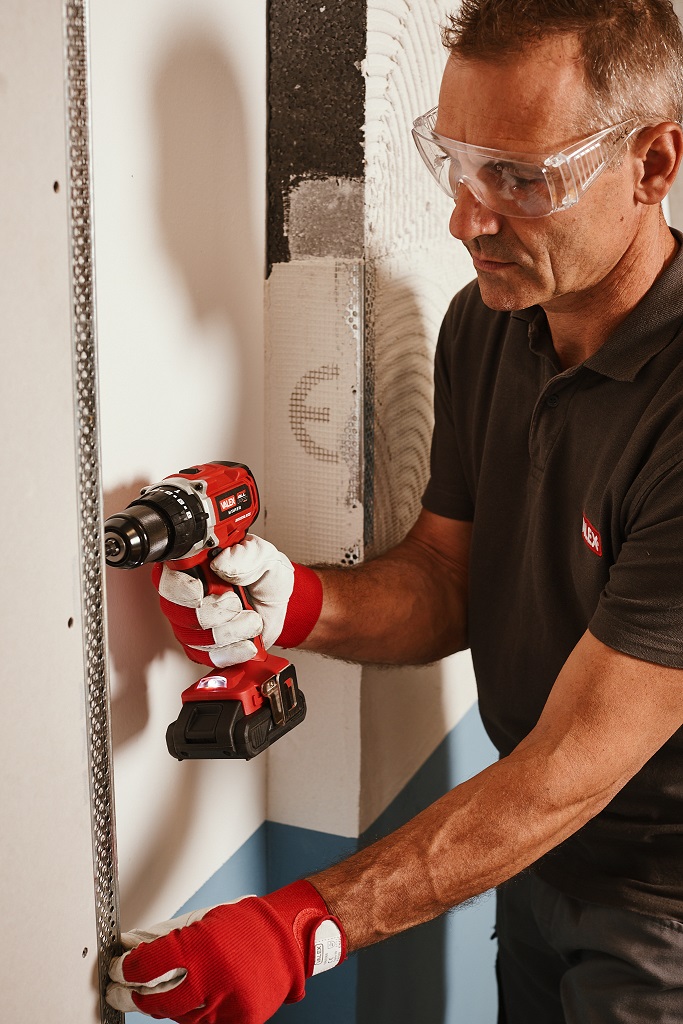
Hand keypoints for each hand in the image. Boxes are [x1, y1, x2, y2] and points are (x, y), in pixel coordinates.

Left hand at [106, 880, 344, 1023]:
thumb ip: (163, 938)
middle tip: (119, 991)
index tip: (116, 969)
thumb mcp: (200, 921)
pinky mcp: (239, 1022)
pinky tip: (191, 999)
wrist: (286, 938)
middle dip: (134, 996)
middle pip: (157, 1000)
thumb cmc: (244, 926)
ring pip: (179, 1017)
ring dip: (166, 1006)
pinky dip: (193, 1014)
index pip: (148, 966)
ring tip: (165, 990)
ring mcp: (228, 1005)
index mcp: (203, 946)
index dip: (125, 969)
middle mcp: (215, 978)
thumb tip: (128, 947)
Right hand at [153, 536, 322, 666]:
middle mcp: (184, 596)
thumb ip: (246, 555)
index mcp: (191, 566)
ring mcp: (190, 624)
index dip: (180, 586)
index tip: (201, 590)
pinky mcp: (202, 647)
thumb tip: (221, 563)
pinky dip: (230, 652)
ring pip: (192, 637)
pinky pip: (206, 656)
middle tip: (236, 603)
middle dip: (210, 612)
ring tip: (251, 620)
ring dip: (227, 632)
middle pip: (175, 611)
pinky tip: (246, 644)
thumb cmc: (262, 575)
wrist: (275, 602)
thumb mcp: (263, 556)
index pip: (167, 577)